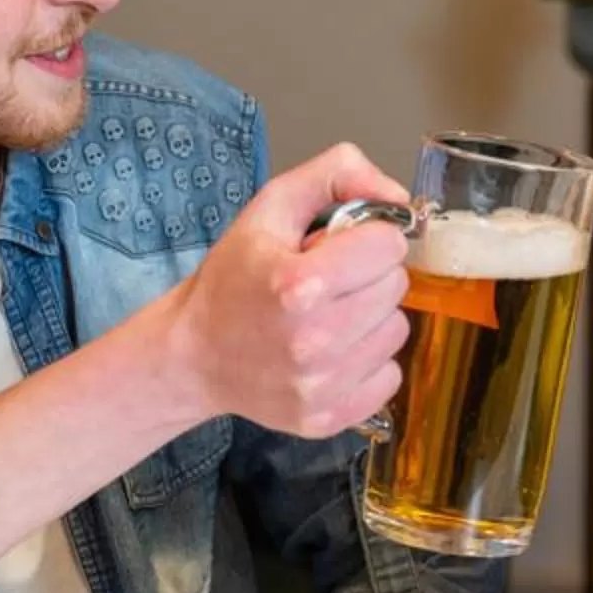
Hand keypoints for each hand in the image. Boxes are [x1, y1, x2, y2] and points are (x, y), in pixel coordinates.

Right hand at [171, 143, 411, 437]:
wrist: (194, 355)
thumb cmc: (233, 279)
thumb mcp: (270, 207)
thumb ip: (337, 174)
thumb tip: (398, 198)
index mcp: (297, 284)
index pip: (389, 245)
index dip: (366, 238)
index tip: (337, 248)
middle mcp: (313, 341)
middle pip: (396, 286)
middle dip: (368, 275)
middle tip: (329, 283)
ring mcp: (321, 386)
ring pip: (396, 331)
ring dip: (370, 318)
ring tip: (328, 317)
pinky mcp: (328, 418)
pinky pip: (389, 376)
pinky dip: (368, 362)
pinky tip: (332, 353)